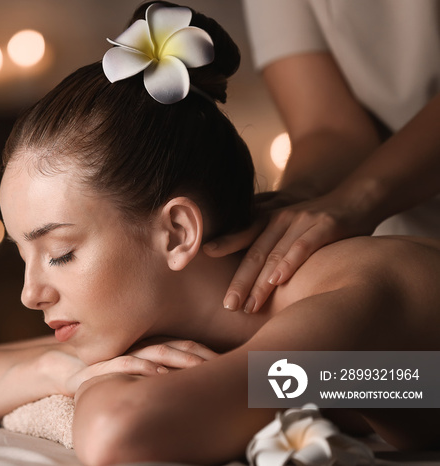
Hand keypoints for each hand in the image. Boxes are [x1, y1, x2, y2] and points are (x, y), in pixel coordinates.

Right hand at [59, 338, 215, 396]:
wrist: (68, 371)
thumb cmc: (110, 375)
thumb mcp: (141, 375)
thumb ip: (165, 376)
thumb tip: (200, 386)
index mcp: (154, 346)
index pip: (188, 346)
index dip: (208, 353)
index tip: (231, 365)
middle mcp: (142, 347)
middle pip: (179, 347)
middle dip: (202, 357)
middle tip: (225, 367)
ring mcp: (125, 353)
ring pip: (159, 352)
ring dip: (181, 361)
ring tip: (200, 369)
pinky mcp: (106, 364)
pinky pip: (129, 363)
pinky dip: (146, 368)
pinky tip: (160, 375)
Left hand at [204, 191, 375, 312]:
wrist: (357, 198)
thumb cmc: (316, 219)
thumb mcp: (286, 222)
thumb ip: (264, 236)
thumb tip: (240, 261)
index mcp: (268, 219)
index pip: (240, 238)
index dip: (221, 250)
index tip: (197, 265)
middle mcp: (280, 218)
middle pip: (254, 253)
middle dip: (240, 282)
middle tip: (228, 306)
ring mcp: (301, 221)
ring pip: (275, 254)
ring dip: (260, 282)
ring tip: (249, 306)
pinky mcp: (325, 225)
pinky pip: (303, 247)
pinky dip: (289, 263)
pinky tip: (278, 280)